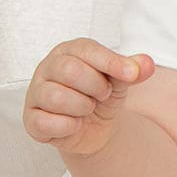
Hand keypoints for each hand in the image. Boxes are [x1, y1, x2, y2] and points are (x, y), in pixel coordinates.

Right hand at [23, 38, 154, 155]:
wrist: (95, 127)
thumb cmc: (102, 94)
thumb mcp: (121, 80)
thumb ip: (132, 70)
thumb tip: (146, 64)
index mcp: (69, 51)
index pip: (87, 49)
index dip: (112, 62)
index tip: (132, 75)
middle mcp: (47, 67)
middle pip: (69, 70)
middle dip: (96, 86)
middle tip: (102, 94)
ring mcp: (36, 93)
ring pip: (55, 96)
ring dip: (82, 107)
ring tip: (87, 108)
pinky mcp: (31, 120)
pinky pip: (46, 122)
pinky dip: (68, 126)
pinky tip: (74, 124)